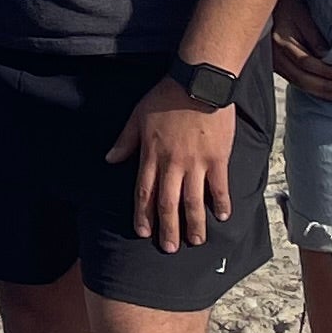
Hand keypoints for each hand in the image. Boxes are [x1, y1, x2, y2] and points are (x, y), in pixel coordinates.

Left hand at [112, 80, 235, 249]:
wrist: (199, 83)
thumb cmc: (165, 96)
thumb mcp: (137, 116)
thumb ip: (125, 141)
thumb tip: (110, 159)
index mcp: (151, 155)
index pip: (144, 193)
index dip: (143, 215)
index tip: (143, 233)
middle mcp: (172, 164)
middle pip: (168, 203)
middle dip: (168, 228)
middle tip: (169, 249)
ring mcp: (196, 163)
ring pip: (193, 201)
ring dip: (193, 224)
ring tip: (195, 242)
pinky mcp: (218, 158)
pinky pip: (219, 186)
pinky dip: (221, 203)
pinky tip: (222, 217)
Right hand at [264, 0, 331, 102]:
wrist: (268, 3)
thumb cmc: (287, 6)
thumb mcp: (303, 17)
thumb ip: (315, 38)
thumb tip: (328, 58)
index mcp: (281, 42)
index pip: (305, 62)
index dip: (324, 70)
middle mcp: (275, 55)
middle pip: (300, 77)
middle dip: (323, 86)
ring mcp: (273, 62)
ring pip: (296, 82)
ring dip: (317, 91)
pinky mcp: (275, 65)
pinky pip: (292, 80)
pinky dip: (308, 87)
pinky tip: (320, 92)